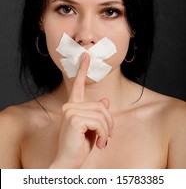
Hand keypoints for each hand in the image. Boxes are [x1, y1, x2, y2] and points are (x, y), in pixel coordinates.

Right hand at [50, 53, 113, 167]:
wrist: (69, 162)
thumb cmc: (79, 145)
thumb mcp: (92, 127)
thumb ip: (97, 113)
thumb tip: (105, 101)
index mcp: (73, 106)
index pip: (78, 84)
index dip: (83, 69)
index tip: (86, 56)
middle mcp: (70, 106)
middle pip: (101, 106)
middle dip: (109, 122)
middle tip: (107, 136)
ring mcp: (70, 111)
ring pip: (102, 114)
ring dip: (107, 130)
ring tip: (103, 141)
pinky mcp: (74, 119)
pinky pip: (99, 122)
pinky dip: (104, 134)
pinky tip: (99, 144)